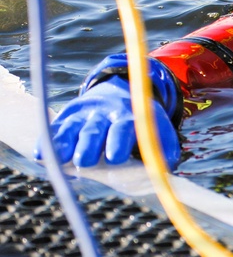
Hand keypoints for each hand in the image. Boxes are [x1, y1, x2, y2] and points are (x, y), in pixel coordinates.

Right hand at [41, 75, 180, 169]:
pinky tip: (41, 156)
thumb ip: (163, 143)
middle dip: (90, 145)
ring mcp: (84, 114)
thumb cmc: (138, 120)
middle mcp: (105, 114)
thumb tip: (167, 164)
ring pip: (72, 128)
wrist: (116, 92)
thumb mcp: (155, 125)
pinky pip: (54, 128)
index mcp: (130, 116)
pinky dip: (47, 142)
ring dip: (65, 144)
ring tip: (62, 159)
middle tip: (86, 160)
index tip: (115, 158)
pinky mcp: (66, 116)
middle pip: (95, 129)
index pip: (124, 127)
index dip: (119, 141)